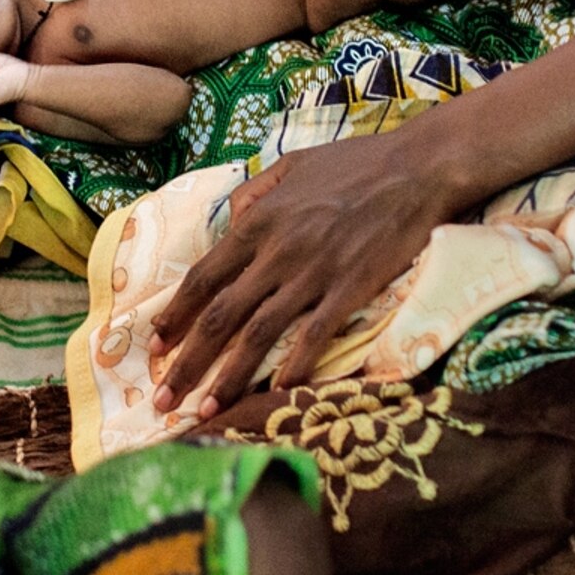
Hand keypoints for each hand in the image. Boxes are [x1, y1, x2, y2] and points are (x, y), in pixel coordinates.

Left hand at [149, 124, 452, 414]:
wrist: (419, 166)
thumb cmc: (358, 162)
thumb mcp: (292, 164)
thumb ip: (255, 192)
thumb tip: (230, 218)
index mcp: (259, 222)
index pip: (204, 278)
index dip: (175, 316)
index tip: (154, 347)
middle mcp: (277, 253)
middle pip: (220, 317)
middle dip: (187, 363)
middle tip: (163, 400)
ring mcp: (313, 274)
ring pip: (258, 335)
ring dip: (228, 378)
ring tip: (205, 411)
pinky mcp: (351, 289)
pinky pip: (314, 337)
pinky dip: (294, 367)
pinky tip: (277, 394)